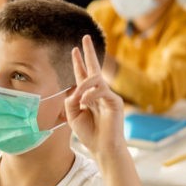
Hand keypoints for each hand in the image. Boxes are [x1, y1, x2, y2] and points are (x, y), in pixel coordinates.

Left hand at [64, 35, 125, 159]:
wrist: (102, 147)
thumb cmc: (89, 132)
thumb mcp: (72, 114)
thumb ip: (70, 100)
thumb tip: (75, 90)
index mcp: (87, 95)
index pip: (82, 75)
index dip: (78, 62)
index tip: (74, 49)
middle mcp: (98, 93)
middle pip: (93, 68)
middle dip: (89, 53)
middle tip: (85, 38)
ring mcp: (108, 96)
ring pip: (94, 80)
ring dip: (83, 87)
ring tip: (79, 100)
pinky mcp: (115, 102)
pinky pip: (101, 91)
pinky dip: (90, 96)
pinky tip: (85, 103)